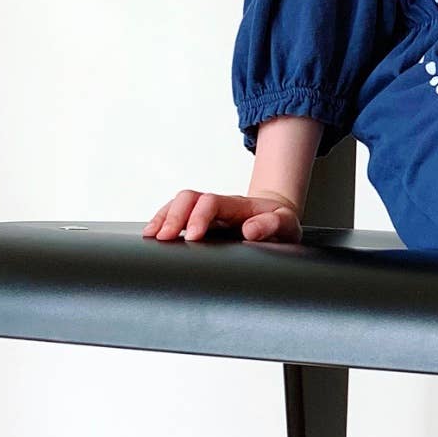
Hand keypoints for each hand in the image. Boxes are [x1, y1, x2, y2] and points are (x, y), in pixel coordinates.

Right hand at [142, 189, 302, 242]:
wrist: (277, 219)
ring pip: (178, 204)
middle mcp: (218, 205)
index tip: (194, 236)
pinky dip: (161, 221)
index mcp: (238, 205)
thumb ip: (273, 225)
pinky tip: (151, 235)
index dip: (200, 216)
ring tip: (152, 236)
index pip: (212, 201)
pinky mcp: (199, 222)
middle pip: (189, 198)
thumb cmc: (279, 223)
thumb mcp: (286, 224)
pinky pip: (176, 214)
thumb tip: (250, 231)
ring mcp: (206, 213)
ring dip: (163, 217)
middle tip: (165, 238)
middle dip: (175, 216)